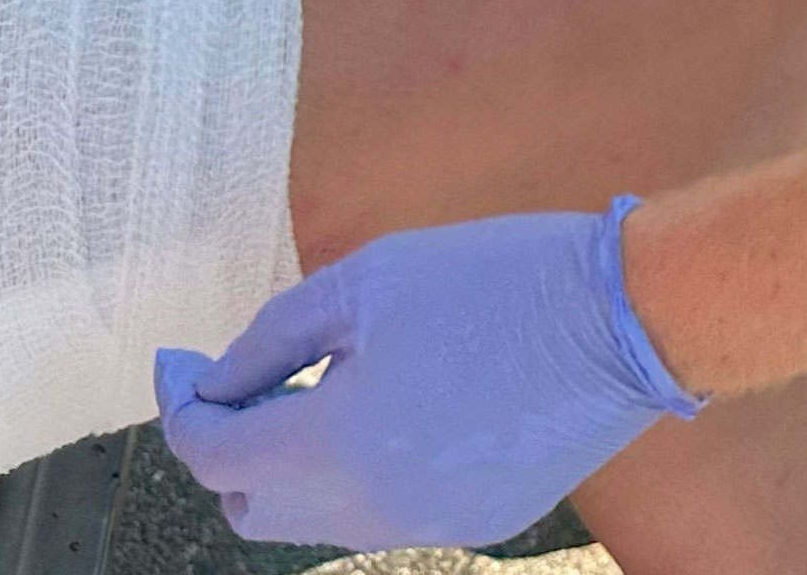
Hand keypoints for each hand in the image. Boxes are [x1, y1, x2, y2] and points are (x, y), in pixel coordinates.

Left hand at [155, 199, 700, 548]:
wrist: (628, 318)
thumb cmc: (498, 281)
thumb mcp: (368, 281)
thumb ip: (273, 337)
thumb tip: (219, 381)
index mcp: (333, 444)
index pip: (211, 452)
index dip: (179, 406)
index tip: (178, 363)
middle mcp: (372, 508)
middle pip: (253, 508)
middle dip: (232, 447)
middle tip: (249, 380)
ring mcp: (430, 525)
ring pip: (319, 520)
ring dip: (299, 465)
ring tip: (330, 389)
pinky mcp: (480, 522)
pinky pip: (388, 513)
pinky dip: (367, 474)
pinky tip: (403, 410)